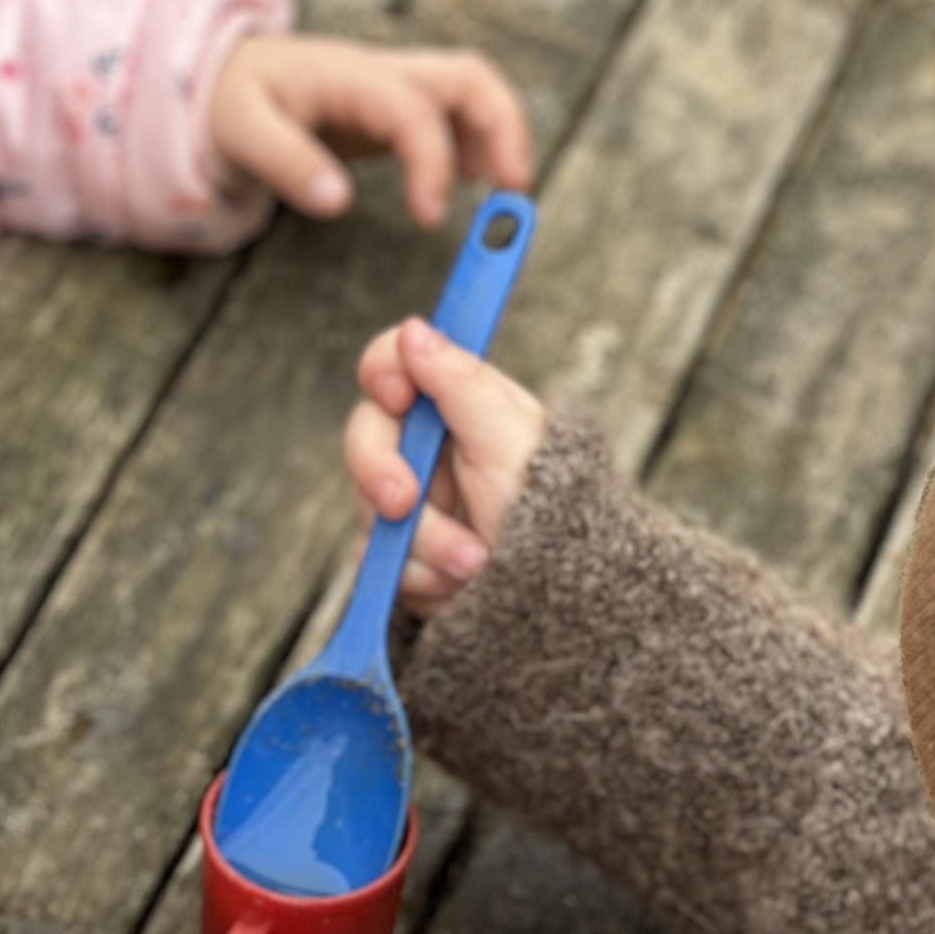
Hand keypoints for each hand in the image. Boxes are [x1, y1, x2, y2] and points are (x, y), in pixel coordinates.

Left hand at [208, 35, 532, 229]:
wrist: (226, 77)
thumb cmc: (234, 103)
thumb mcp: (241, 132)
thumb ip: (287, 164)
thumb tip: (337, 202)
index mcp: (348, 77)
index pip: (412, 110)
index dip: (432, 162)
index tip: (431, 219)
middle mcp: (383, 73)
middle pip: (468, 77)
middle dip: (503, 127)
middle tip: (515, 189)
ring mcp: (395, 86)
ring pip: (471, 89)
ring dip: (499, 133)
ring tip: (505, 191)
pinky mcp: (398, 107)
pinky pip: (453, 112)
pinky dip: (477, 141)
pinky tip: (472, 180)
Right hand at [344, 316, 546, 605]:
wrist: (569, 604)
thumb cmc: (558, 515)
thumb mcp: (513, 441)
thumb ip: (461, 384)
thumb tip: (416, 329)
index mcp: (459, 408)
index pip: (395, 365)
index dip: (384, 372)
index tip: (397, 397)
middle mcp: (430, 452)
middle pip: (365, 437)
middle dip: (382, 474)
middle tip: (403, 503)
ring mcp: (413, 508)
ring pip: (370, 511)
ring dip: (423, 544)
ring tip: (477, 564)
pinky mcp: (404, 561)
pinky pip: (378, 566)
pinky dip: (418, 580)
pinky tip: (458, 589)